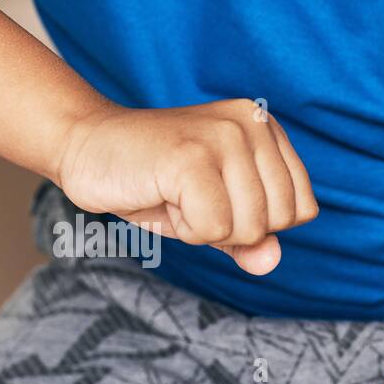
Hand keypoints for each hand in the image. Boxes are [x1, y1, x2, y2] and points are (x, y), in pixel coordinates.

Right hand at [55, 98, 317, 273]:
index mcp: (264, 128)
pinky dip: (183, 229)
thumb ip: (248, 237)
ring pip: (249, 229)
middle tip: (184, 194)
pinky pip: (214, 229)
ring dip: (202, 228)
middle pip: (277, 222)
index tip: (207, 193)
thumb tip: (270, 260)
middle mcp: (250, 123)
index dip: (251, 221)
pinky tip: (158, 193)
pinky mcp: (191, 156)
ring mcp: (222, 137)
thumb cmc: (148, 179)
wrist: (82, 146)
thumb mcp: (209, 211)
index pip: (300, 209)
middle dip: (228, 227)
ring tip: (170, 191)